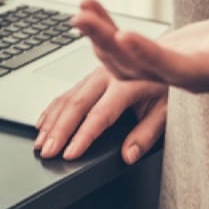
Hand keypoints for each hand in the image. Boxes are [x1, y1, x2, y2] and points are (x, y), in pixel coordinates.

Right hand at [35, 68, 166, 164]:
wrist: (168, 53)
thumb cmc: (167, 85)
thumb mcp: (167, 110)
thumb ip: (147, 134)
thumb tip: (129, 155)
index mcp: (128, 84)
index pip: (100, 115)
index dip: (83, 136)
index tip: (69, 154)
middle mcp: (107, 76)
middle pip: (76, 105)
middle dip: (58, 131)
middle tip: (47, 152)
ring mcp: (95, 74)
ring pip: (66, 98)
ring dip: (51, 122)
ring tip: (40, 143)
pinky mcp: (90, 77)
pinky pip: (66, 93)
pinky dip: (51, 110)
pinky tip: (42, 123)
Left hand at [72, 0, 208, 92]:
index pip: (177, 68)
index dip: (150, 55)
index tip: (125, 37)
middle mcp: (186, 75)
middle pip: (141, 69)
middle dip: (109, 44)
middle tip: (82, 18)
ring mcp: (169, 69)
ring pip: (125, 64)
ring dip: (99, 38)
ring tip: (80, 12)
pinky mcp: (159, 57)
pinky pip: (125, 48)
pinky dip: (105, 28)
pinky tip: (89, 7)